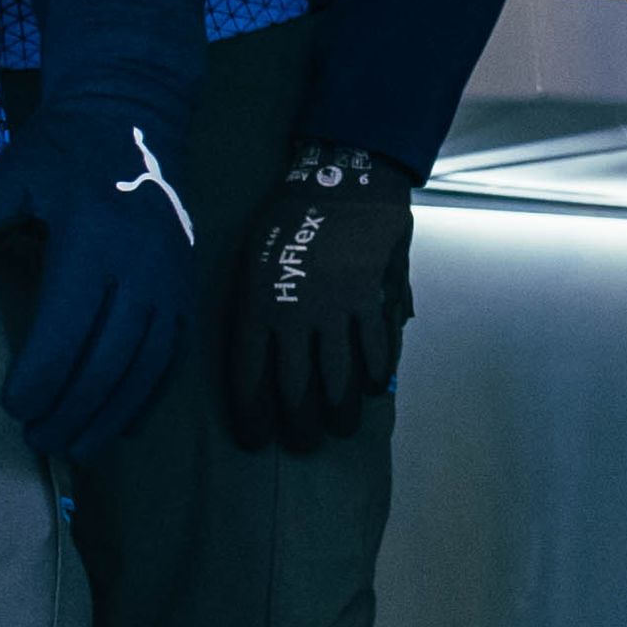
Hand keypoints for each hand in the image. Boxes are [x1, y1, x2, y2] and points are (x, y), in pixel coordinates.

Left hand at [0, 0, 205, 465]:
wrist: (136, 115)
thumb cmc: (64, 149)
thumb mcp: (8, 181)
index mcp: (93, 241)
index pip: (68, 327)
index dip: (42, 375)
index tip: (12, 407)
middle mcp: (141, 267)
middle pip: (109, 359)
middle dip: (73, 408)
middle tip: (38, 439)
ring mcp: (171, 281)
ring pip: (146, 367)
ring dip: (112, 414)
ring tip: (77, 447)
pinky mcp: (186, 289)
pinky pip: (173, 356)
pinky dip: (148, 397)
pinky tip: (122, 424)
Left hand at [223, 140, 414, 454]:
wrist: (339, 181)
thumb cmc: (288, 217)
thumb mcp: (255, 258)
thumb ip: (261, 304)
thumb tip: (260, 344)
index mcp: (256, 306)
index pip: (248, 374)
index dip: (252, 413)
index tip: (256, 441)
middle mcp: (293, 316)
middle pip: (294, 386)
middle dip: (298, 423)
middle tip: (302, 445)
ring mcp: (335, 310)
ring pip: (337, 376)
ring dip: (340, 409)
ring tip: (341, 429)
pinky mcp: (370, 299)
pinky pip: (375, 346)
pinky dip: (377, 370)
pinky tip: (377, 386)